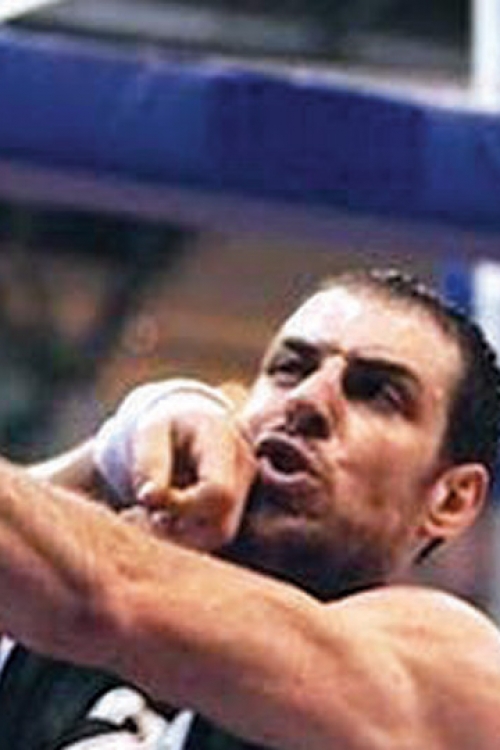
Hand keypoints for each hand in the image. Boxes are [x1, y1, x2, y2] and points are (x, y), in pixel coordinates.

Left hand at [95, 381, 255, 551]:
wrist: (190, 425)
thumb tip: (149, 498)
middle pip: (220, 524)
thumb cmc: (167, 426)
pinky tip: (162, 518)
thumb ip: (150, 461)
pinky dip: (181, 537)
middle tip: (139, 511)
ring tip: (148, 513)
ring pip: (216, 537)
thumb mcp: (150, 430)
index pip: (218, 492)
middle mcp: (244, 468)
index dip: (180, 506)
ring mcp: (245, 491)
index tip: (145, 498)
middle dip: (174, 529)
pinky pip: (212, 538)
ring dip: (175, 536)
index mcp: (225, 442)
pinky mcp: (237, 509)